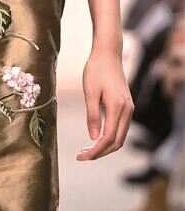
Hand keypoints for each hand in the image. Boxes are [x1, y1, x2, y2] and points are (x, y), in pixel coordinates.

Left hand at [77, 46, 133, 160]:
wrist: (108, 53)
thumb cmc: (96, 70)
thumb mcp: (89, 92)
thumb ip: (92, 116)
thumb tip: (93, 138)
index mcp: (118, 107)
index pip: (108, 138)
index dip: (95, 151)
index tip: (81, 157)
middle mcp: (127, 110)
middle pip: (117, 142)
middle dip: (100, 153)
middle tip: (82, 157)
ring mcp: (129, 109)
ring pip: (120, 137)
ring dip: (105, 147)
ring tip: (87, 150)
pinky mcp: (127, 106)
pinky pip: (120, 129)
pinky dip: (110, 138)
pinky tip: (96, 139)